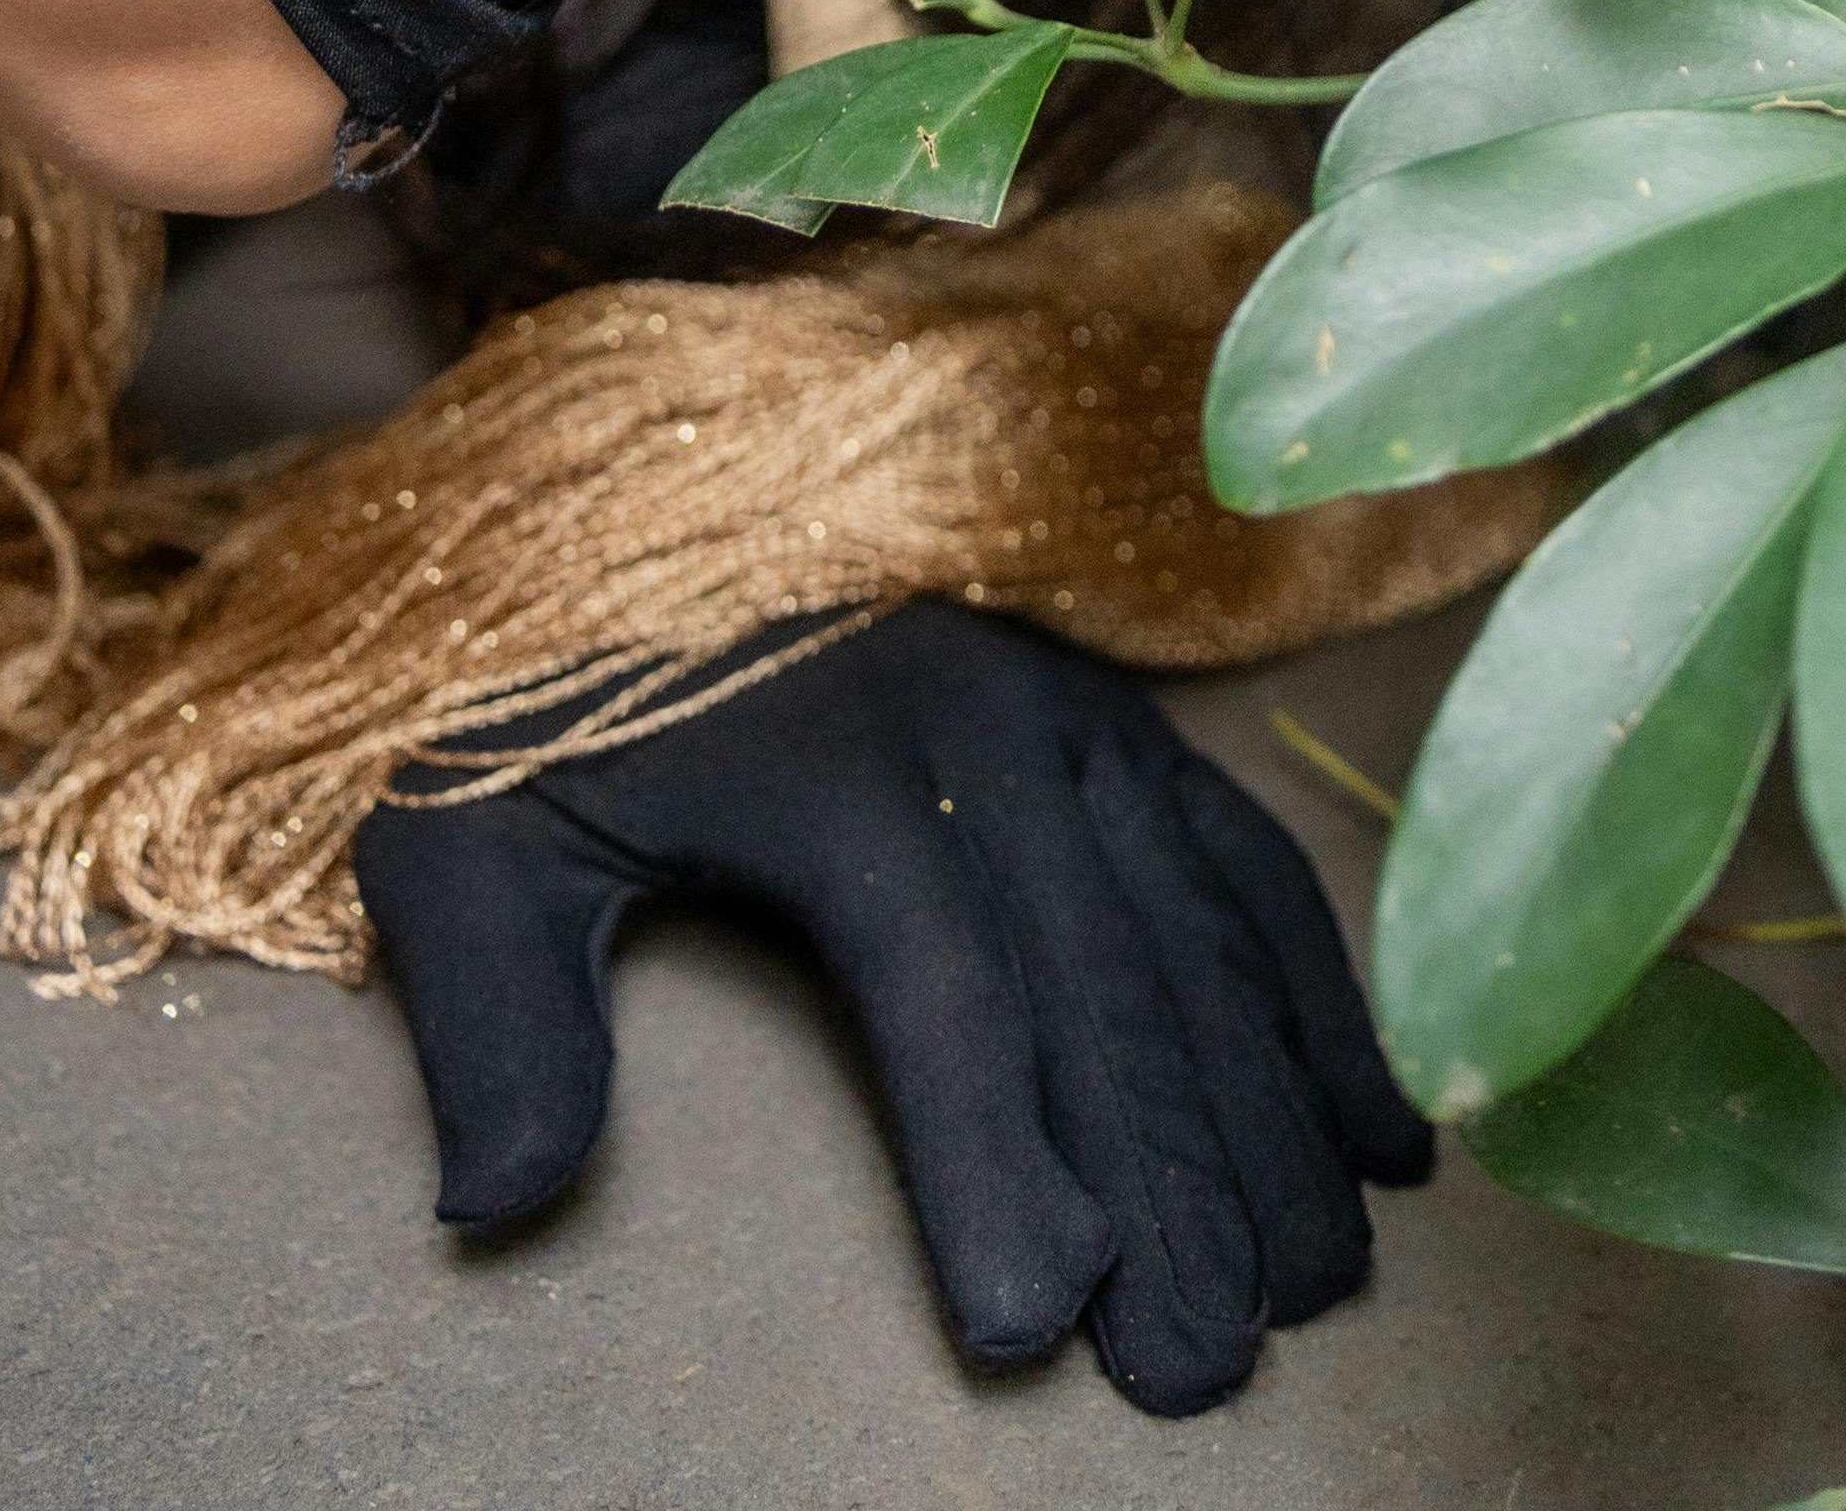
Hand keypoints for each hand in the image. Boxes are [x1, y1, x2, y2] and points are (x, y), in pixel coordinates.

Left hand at [357, 598, 1424, 1412]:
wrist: (634, 479)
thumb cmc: (543, 688)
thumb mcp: (465, 834)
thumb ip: (492, 1015)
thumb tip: (501, 1201)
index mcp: (833, 766)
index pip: (941, 982)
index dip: (994, 1149)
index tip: (1032, 1316)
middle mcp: (983, 730)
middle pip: (1101, 977)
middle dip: (1166, 1183)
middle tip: (1201, 1365)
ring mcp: (1073, 717)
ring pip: (1199, 931)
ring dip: (1267, 1109)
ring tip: (1311, 1284)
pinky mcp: (1120, 721)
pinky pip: (1247, 862)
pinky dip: (1323, 991)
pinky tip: (1380, 1126)